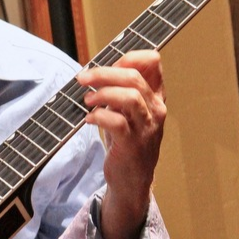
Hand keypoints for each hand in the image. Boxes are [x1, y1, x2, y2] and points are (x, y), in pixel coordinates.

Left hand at [76, 50, 166, 238]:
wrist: (131, 181)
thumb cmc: (125, 144)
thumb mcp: (126, 114)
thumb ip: (118, 93)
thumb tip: (96, 72)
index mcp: (155, 98)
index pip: (154, 63)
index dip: (129, 57)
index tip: (108, 62)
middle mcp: (155, 110)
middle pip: (134, 77)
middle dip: (104, 73)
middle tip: (83, 78)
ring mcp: (146, 127)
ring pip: (129, 97)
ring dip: (102, 94)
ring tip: (87, 100)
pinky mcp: (133, 144)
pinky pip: (117, 121)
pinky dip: (99, 116)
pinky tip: (88, 119)